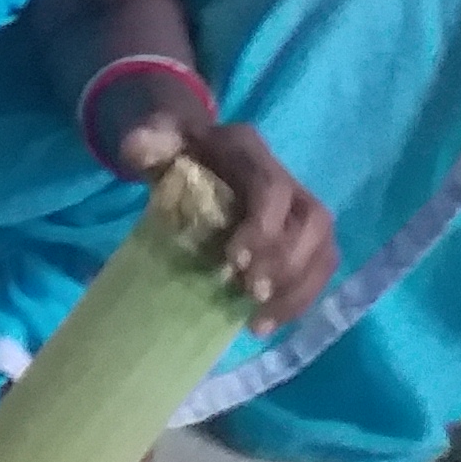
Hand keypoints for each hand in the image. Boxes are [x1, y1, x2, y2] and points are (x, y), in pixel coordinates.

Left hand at [86, 74, 334, 330]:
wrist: (191, 148)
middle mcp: (286, 175)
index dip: (263, 227)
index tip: (233, 264)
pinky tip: (265, 323)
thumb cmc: (174, 149)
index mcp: (249, 150)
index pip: (273, 189)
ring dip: (297, 290)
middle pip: (314, 220)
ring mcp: (300, 206)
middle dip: (287, 263)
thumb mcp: (156, 138)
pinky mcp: (303, 235)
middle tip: (251, 294)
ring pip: (324, 248)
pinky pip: (318, 269)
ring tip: (259, 321)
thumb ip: (148, 142)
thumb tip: (137, 149)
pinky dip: (297, 299)